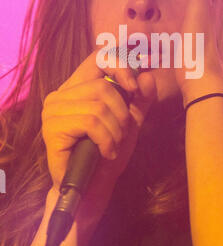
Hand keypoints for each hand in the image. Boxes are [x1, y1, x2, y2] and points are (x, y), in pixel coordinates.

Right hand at [42, 49, 156, 219]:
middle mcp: (60, 94)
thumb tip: (147, 75)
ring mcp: (53, 110)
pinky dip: (106, 139)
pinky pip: (91, 122)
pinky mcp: (52, 128)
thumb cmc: (108, 152)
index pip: (97, 58)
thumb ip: (140, 98)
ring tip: (113, 145)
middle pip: (102, 86)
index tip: (134, 87)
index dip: (120, 67)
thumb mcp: (131, 120)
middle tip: (122, 133)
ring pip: (98, 106)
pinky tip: (105, 152)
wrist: (92, 187)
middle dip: (122, 112)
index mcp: (76, 88)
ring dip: (115, 129)